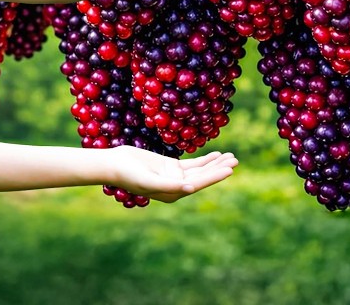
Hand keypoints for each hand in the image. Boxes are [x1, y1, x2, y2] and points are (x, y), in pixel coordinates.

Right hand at [106, 147, 238, 202]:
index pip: (198, 183)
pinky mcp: (171, 166)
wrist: (115, 164)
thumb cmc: (129, 174)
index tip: (229, 169)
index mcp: (173, 194)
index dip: (214, 176)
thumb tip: (190, 188)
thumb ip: (169, 186)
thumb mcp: (149, 180)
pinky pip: (193, 163)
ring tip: (231, 157)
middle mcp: (177, 187)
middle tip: (235, 160)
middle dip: (219, 168)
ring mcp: (175, 176)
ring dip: (215, 163)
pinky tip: (216, 155)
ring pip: (200, 169)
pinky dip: (205, 160)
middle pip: (203, 176)